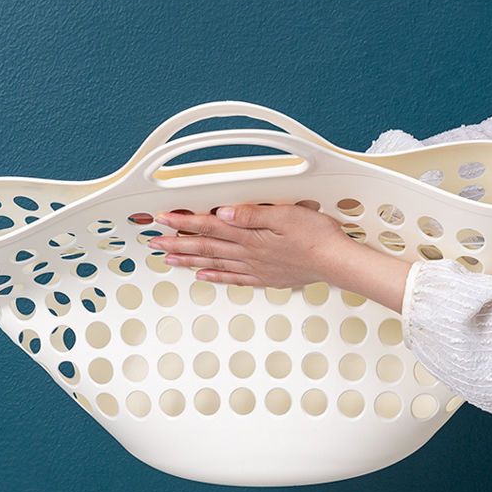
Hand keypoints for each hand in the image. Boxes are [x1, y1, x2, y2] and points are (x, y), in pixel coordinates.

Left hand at [149, 203, 348, 288]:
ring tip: (169, 260)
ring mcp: (255, 268)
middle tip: (155, 244)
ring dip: (189, 261)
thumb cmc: (316, 236)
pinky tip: (203, 276)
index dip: (184, 222)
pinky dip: (215, 277)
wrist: (336, 261)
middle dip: (178, 244)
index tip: (164, 220)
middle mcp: (248, 254)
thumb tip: (223, 213)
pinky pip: (233, 278)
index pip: (210, 227)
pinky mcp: (264, 277)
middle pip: (206, 247)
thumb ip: (252, 214)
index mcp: (251, 236)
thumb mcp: (285, 215)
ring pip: (214, 263)